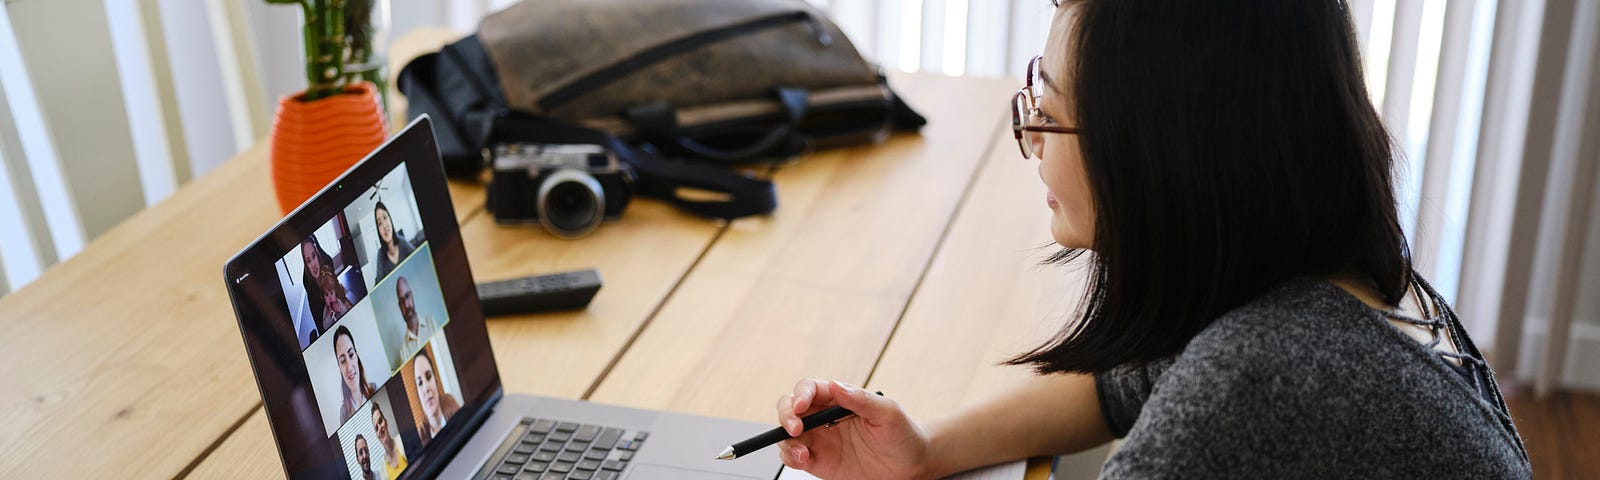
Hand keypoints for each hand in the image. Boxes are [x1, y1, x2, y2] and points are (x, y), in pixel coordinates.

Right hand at [775, 379, 932, 479]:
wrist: (911, 467)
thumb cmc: (903, 435)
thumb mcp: (888, 413)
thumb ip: (861, 398)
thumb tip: (836, 385)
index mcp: (839, 399)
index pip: (810, 389)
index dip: (801, 394)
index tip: (801, 405)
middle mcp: (824, 417)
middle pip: (790, 407)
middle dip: (786, 415)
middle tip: (796, 428)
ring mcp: (820, 439)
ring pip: (787, 433)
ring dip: (786, 440)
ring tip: (802, 452)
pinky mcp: (818, 462)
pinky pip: (794, 457)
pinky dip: (790, 457)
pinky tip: (803, 459)